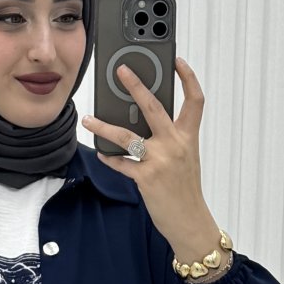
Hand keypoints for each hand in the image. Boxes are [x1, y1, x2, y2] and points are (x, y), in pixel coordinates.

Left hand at [81, 57, 219, 262]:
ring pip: (127, 136)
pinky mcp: (146, 178)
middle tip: (121, 70)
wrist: (190, 221)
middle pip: (154, 106)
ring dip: (104, 125)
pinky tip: (101, 153)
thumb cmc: (186, 191)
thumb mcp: (185, 159)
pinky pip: (122, 164)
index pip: (195, 101)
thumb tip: (143, 124)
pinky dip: (110, 158)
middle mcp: (175, 144)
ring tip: (89, 118)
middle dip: (136, 85)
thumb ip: (170, 139)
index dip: (188, 78)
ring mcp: (160, 161)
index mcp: (188, 137)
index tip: (177, 61)